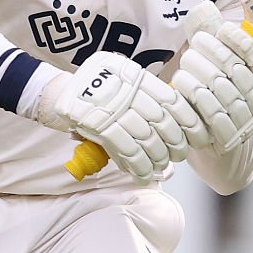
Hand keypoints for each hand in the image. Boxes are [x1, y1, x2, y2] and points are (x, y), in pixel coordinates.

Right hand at [31, 52, 203, 181]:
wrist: (55, 93)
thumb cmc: (93, 91)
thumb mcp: (120, 83)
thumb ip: (144, 97)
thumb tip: (177, 121)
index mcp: (137, 78)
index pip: (173, 102)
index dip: (189, 122)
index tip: (198, 136)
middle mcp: (128, 92)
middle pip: (164, 123)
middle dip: (176, 143)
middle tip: (179, 154)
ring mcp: (114, 109)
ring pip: (147, 139)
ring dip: (157, 157)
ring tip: (160, 166)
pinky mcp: (99, 126)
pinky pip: (126, 150)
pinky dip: (138, 165)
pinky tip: (143, 173)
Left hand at [170, 2, 252, 152]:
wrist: (219, 140)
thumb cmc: (220, 94)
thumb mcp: (225, 69)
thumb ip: (218, 41)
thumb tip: (203, 9)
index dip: (239, 40)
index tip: (221, 29)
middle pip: (236, 69)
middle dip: (213, 52)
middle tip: (196, 44)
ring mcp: (246, 122)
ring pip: (221, 89)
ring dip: (198, 72)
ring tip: (185, 62)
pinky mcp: (228, 138)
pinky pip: (212, 114)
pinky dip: (195, 96)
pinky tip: (182, 84)